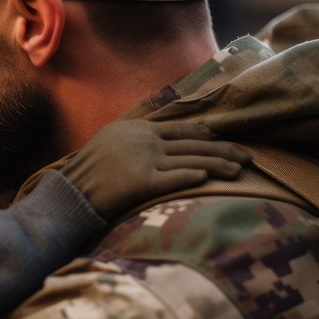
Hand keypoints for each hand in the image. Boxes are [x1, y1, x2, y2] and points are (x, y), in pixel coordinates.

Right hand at [59, 120, 248, 221]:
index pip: (178, 128)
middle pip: (192, 144)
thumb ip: (133, 135)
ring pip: (191, 159)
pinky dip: (193, 176)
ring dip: (218, 164)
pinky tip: (210, 177)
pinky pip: (174, 178)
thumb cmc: (87, 170)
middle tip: (247, 156)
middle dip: (223, 149)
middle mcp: (145, 141)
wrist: (71, 190)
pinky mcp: (142, 182)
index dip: (203, 134)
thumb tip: (153, 133)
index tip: (221, 138)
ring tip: (240, 169)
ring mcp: (144, 161)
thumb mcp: (108, 140)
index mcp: (137, 130)